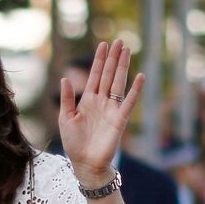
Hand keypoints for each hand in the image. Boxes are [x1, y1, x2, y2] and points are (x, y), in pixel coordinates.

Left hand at [59, 39, 144, 185]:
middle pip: (109, 75)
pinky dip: (135, 90)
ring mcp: (112, 109)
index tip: (103, 45)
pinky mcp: (120, 119)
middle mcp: (101, 101)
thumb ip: (67, 98)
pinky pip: (129, 102)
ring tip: (127, 51)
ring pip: (119, 83)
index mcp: (87, 100)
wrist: (85, 162)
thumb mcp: (65, 118)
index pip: (95, 76)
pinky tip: (139, 76)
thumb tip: (64, 78)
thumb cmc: (74, 142)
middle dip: (113, 59)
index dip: (99, 61)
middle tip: (119, 41)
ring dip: (123, 67)